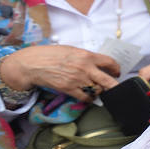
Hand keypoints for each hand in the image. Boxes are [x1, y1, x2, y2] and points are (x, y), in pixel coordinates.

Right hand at [0, 45, 119, 101]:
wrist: (33, 64)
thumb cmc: (51, 54)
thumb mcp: (72, 50)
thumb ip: (86, 57)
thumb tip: (96, 64)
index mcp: (87, 55)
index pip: (110, 62)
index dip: (116, 69)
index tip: (116, 72)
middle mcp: (85, 68)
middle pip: (108, 81)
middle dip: (115, 86)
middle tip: (116, 87)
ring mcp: (78, 80)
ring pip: (98, 90)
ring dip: (99, 91)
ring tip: (96, 89)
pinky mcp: (70, 89)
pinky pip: (86, 97)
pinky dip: (89, 98)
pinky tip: (88, 96)